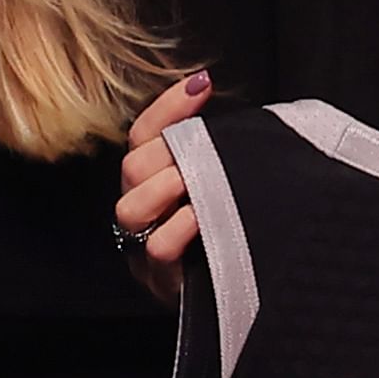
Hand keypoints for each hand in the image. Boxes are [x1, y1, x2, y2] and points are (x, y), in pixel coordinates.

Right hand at [111, 69, 213, 302]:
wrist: (246, 293)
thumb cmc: (235, 230)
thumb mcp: (227, 181)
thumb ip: (217, 148)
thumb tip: (219, 98)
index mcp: (153, 180)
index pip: (145, 133)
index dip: (168, 107)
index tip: (201, 84)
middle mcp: (143, 210)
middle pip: (133, 167)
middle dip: (166, 153)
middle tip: (201, 150)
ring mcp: (146, 246)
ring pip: (132, 207)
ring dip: (165, 188)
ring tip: (193, 183)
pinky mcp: (162, 280)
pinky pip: (156, 249)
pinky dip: (177, 228)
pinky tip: (199, 218)